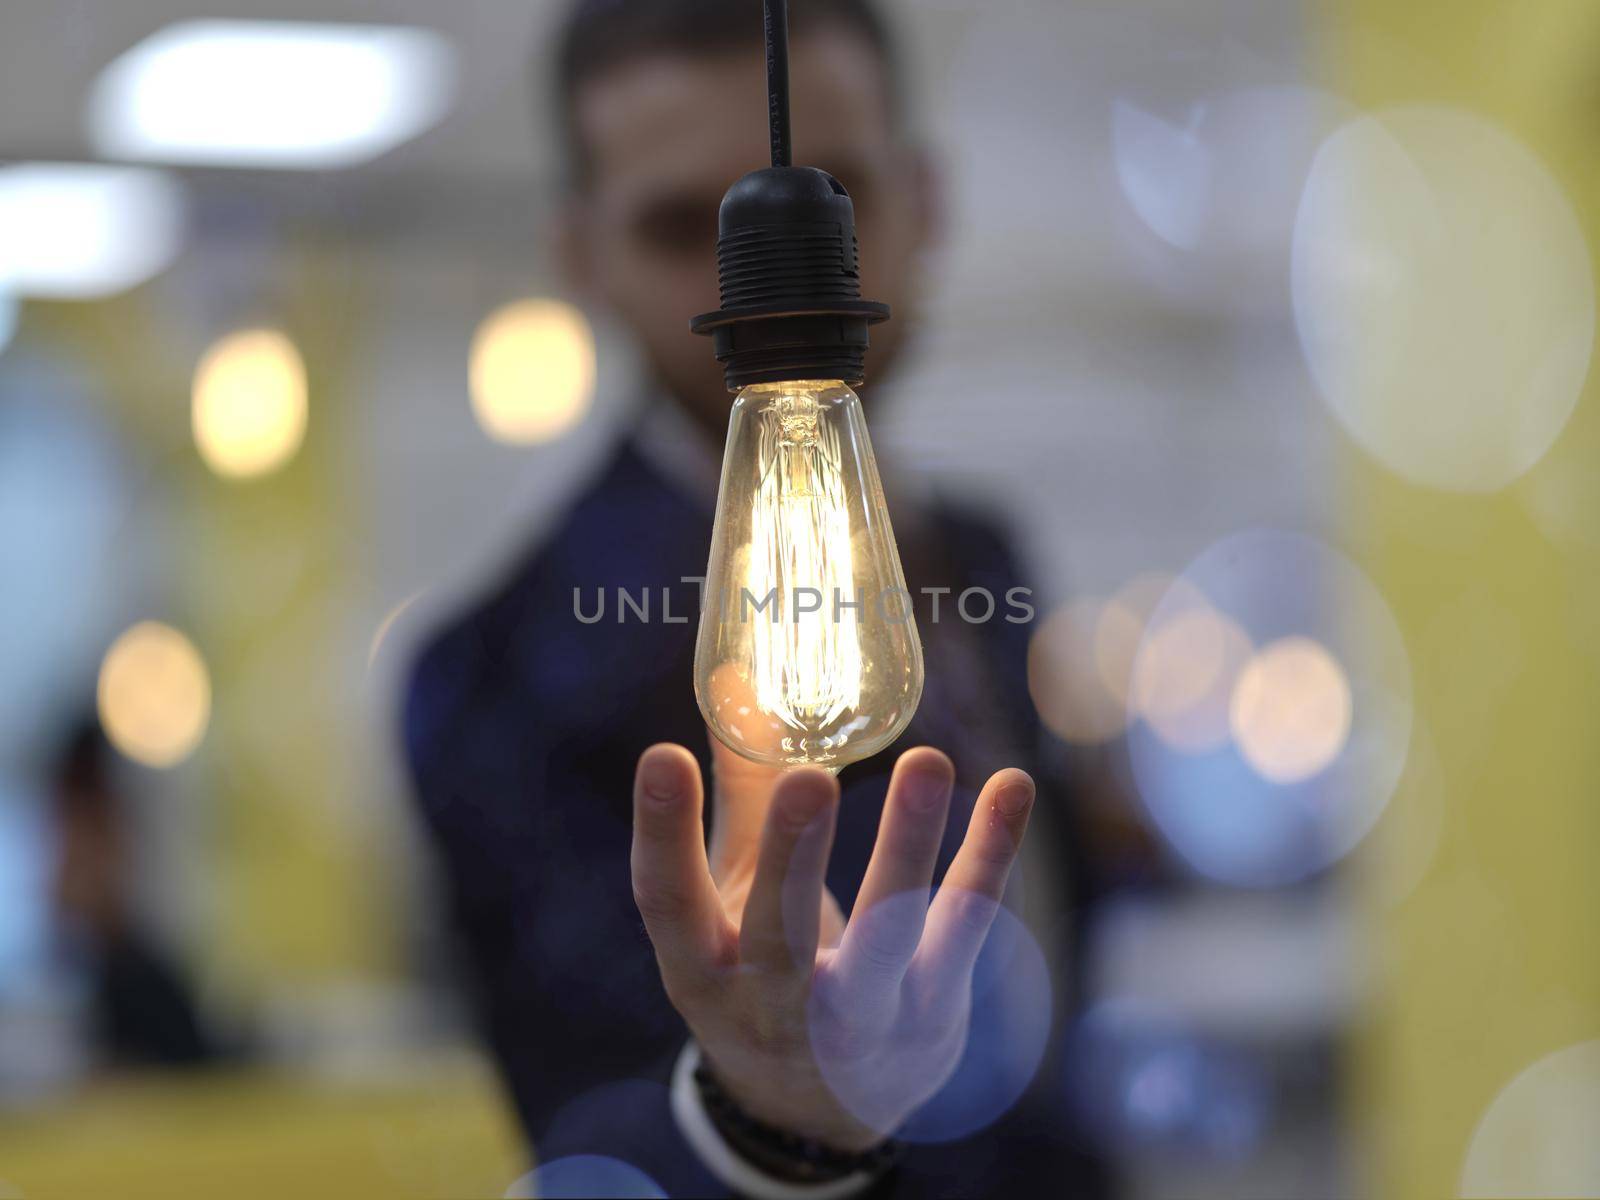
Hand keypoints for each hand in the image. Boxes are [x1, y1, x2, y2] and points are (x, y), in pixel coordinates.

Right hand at [631, 736, 1034, 1151]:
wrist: (819, 1110)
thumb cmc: (762, 973)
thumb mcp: (733, 901)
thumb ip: (743, 797)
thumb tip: (737, 683)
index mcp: (702, 968)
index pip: (667, 904)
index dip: (661, 835)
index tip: (663, 759)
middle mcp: (771, 1004)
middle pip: (777, 935)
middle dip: (793, 856)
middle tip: (807, 777)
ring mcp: (857, 1018)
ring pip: (886, 935)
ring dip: (908, 848)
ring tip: (927, 760)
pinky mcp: (932, 1012)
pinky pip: (964, 930)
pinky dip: (989, 857)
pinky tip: (1011, 789)